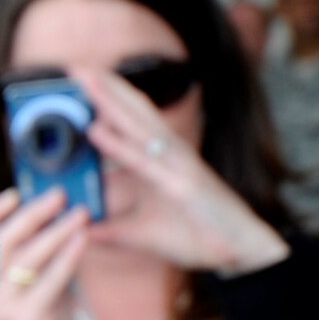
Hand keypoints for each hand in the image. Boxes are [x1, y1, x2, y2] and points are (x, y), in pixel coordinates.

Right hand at [0, 188, 88, 319]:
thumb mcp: (38, 293)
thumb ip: (45, 265)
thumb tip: (65, 224)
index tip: (18, 192)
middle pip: (3, 241)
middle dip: (32, 213)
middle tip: (58, 194)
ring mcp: (1, 307)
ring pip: (26, 257)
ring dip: (55, 230)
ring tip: (79, 213)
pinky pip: (49, 280)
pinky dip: (67, 257)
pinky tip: (82, 240)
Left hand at [73, 68, 287, 274]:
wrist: (243, 252)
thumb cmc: (201, 237)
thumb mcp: (143, 234)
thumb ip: (112, 231)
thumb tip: (82, 230)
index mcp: (161, 161)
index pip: (131, 124)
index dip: (109, 101)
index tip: (83, 82)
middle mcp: (168, 156)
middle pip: (133, 114)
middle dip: (105, 89)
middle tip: (75, 66)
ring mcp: (176, 166)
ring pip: (137, 126)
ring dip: (110, 101)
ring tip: (86, 79)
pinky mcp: (181, 184)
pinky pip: (142, 161)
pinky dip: (118, 144)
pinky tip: (95, 129)